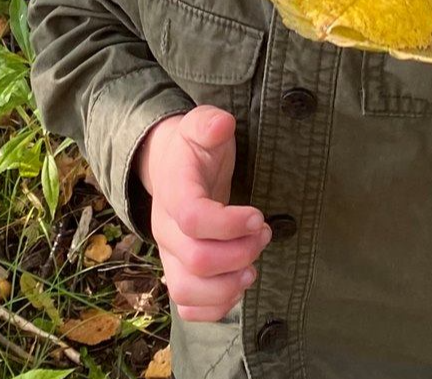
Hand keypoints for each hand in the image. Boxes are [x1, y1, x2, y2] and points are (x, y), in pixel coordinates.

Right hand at [138, 106, 270, 321]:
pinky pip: (188, 307)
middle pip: (196, 260)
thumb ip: (209, 123)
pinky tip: (237, 285)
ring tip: (253, 269)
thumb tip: (221, 124)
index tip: (259, 216)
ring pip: (187, 291)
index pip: (193, 219)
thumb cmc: (195, 149)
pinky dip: (215, 307)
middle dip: (240, 252)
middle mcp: (166, 229)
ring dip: (228, 287)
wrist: (172, 168)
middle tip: (265, 235)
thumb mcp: (201, 125)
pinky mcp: (179, 273)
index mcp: (174, 191)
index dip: (229, 224)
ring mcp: (170, 255)